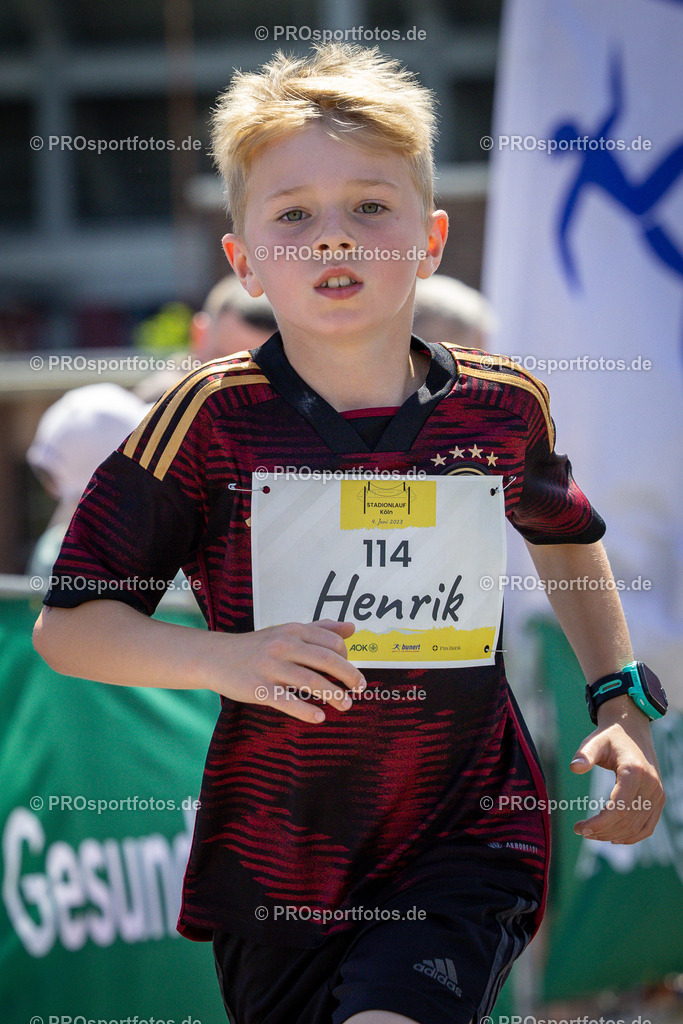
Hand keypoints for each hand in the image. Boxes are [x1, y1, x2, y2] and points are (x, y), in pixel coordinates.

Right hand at [202, 619, 365, 722]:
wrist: (216, 657)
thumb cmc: (258, 645)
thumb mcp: (287, 631)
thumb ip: (320, 628)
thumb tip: (352, 628)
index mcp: (293, 630)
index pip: (332, 642)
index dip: (347, 658)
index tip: (350, 672)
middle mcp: (283, 645)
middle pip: (327, 660)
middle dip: (349, 676)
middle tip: (361, 689)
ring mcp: (270, 667)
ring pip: (311, 681)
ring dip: (334, 695)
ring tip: (346, 705)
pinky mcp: (258, 688)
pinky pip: (287, 701)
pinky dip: (306, 711)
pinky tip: (319, 717)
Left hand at [570, 695, 664, 842]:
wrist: (632, 730)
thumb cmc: (609, 737)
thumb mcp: (594, 741)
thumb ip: (584, 754)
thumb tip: (574, 768)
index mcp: (634, 772)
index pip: (619, 808)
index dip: (600, 823)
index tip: (580, 827)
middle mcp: (650, 785)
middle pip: (627, 821)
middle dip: (602, 831)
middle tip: (580, 831)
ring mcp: (658, 793)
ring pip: (637, 827)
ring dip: (613, 835)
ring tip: (591, 834)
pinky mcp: (659, 798)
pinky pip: (649, 826)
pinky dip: (632, 836)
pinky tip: (613, 838)